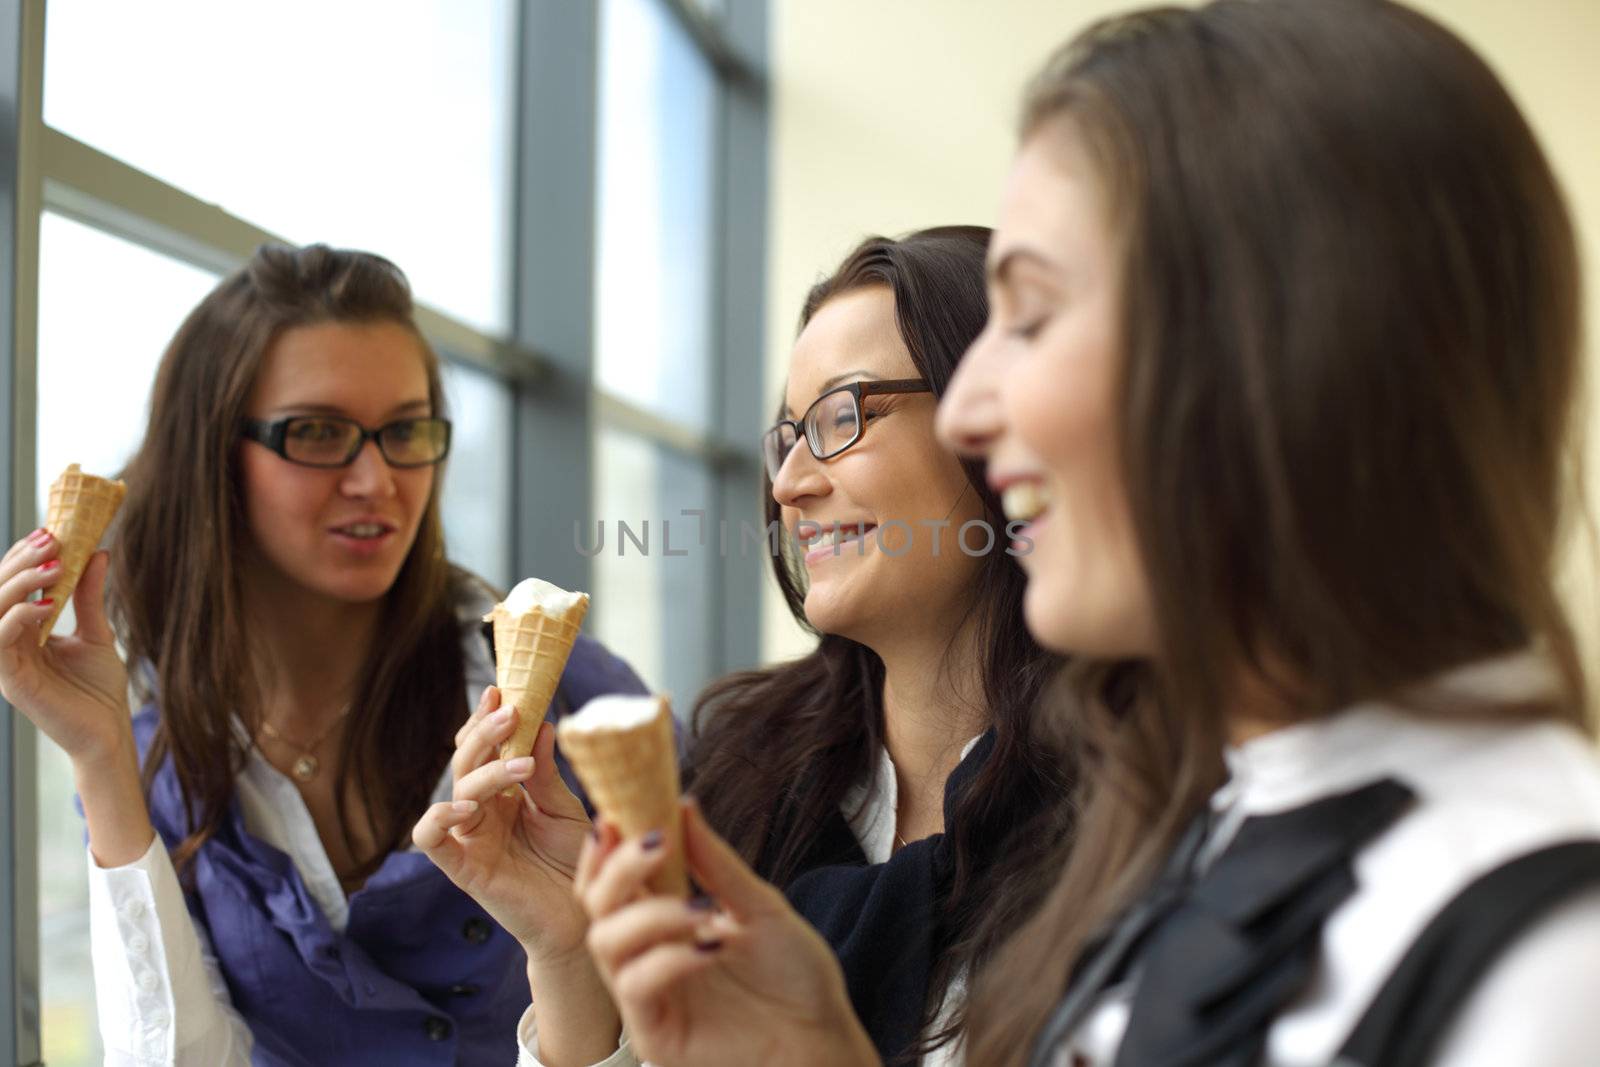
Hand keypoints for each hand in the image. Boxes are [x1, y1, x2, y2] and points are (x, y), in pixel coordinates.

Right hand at [0, 535, 131, 762]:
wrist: (109, 731)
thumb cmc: (100, 689)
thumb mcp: (96, 633)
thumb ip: (89, 596)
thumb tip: (96, 553)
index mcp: (25, 631)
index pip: (11, 586)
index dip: (24, 556)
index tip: (50, 530)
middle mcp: (9, 643)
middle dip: (21, 561)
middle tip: (52, 539)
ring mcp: (6, 662)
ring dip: (18, 583)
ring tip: (53, 565)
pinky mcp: (10, 681)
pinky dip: (17, 617)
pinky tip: (46, 604)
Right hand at [413, 687, 594, 962]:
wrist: (583, 921)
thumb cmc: (576, 864)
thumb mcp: (565, 810)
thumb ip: (545, 774)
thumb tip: (541, 724)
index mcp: (505, 793)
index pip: (485, 748)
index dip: (487, 719)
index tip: (502, 690)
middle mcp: (482, 811)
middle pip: (467, 761)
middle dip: (485, 733)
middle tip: (511, 711)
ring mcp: (469, 838)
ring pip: (456, 790)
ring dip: (482, 770)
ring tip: (517, 764)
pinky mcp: (463, 869)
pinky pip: (431, 839)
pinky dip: (438, 817)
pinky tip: (465, 804)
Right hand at [576, 798, 879, 1066]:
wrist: (822, 1034)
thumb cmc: (794, 975)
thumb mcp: (759, 906)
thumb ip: (716, 863)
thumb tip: (684, 804)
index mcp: (663, 921)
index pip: (611, 882)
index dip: (603, 851)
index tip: (615, 816)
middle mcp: (645, 955)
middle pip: (596, 905)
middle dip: (619, 869)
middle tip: (657, 843)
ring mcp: (645, 996)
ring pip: (606, 942)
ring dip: (649, 913)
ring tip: (701, 907)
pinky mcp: (654, 1034)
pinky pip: (635, 987)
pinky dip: (667, 958)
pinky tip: (709, 947)